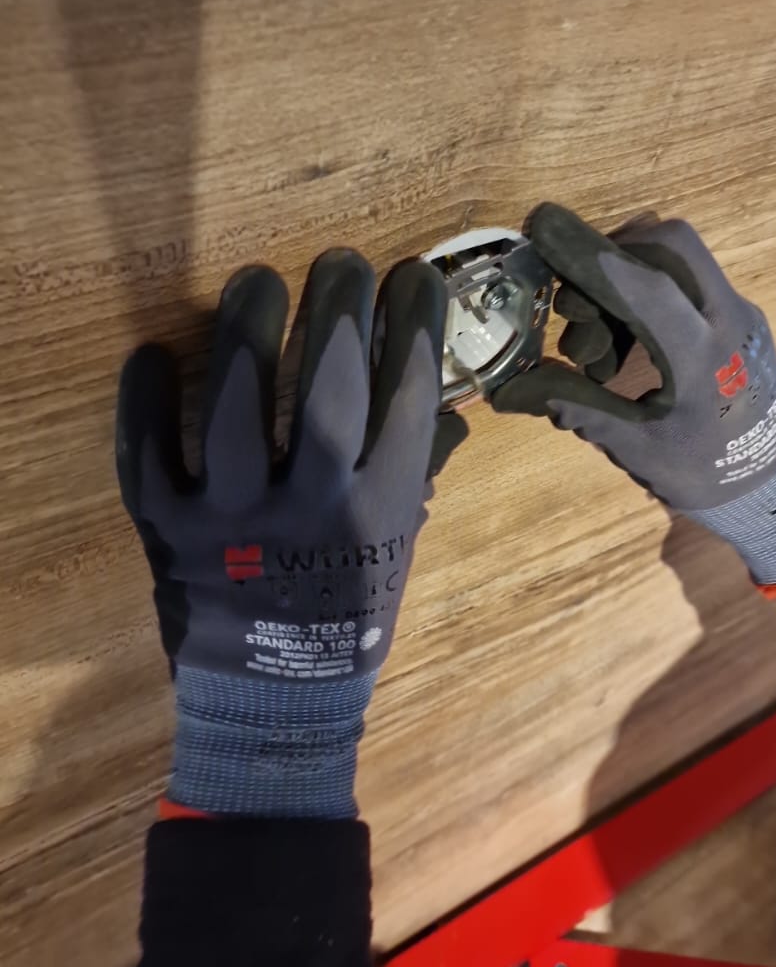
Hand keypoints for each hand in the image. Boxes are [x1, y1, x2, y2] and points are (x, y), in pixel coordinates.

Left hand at [117, 251, 464, 816]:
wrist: (274, 704)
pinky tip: (153, 350)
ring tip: (259, 279)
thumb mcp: (400, 547)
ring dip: (248, 329)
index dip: (412, 324)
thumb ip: (416, 469)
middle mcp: (312, 507)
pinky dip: (145, 399)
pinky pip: (147, 451)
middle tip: (341, 262)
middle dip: (340, 308)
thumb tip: (440, 395)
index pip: (406, 394)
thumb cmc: (345, 615)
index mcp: (381, 508)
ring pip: (235, 404)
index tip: (412, 277)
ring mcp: (233, 518)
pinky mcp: (166, 530)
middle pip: (328, 386)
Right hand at [494, 205, 775, 591]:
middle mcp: (729, 319)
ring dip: (627, 279)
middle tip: (574, 305)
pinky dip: (650, 297)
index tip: (542, 224)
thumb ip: (577, 406)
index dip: (590, 252)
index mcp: (702, 356)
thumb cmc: (707, 477)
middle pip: (669, 243)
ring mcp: (741, 314)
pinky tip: (625, 350)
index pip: (644, 284)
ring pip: (679, 259)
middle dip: (612, 254)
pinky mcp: (742, 318)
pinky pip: (690, 284)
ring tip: (595, 351)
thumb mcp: (637, 448)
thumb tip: (507, 391)